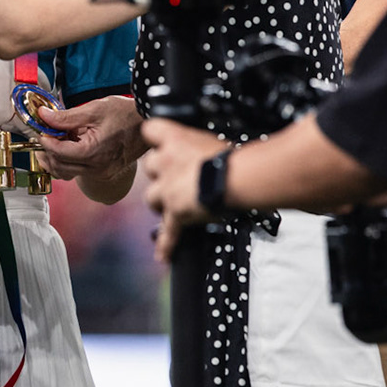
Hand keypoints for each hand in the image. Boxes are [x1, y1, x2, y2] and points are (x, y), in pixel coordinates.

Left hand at [35, 96, 145, 180]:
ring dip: (55, 159)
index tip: (39, 130)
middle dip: (47, 152)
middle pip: (60, 167)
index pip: (58, 152)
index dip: (44, 141)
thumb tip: (43, 116)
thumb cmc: (126, 114)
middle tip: (42, 137)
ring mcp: (102, 173)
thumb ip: (66, 117)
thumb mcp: (94, 109)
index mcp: (93, 152)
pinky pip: (79, 171)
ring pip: (67, 172)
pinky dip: (68, 162)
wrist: (149, 122)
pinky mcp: (105, 172)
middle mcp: (97, 168)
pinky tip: (68, 147)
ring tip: (53, 142)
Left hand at [140, 119, 232, 259]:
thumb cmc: (235, 157)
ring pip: (150, 197)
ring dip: (161, 201)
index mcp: (175, 139)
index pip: (149, 129)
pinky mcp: (175, 212)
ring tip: (178, 204)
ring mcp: (167, 189)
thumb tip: (206, 151)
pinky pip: (168, 232)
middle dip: (160, 172)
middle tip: (180, 175)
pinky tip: (162, 257)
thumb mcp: (214, 142)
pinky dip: (166, 245)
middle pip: (148, 166)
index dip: (154, 137)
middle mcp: (165, 162)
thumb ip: (198, 146)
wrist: (238, 178)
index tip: (160, 142)